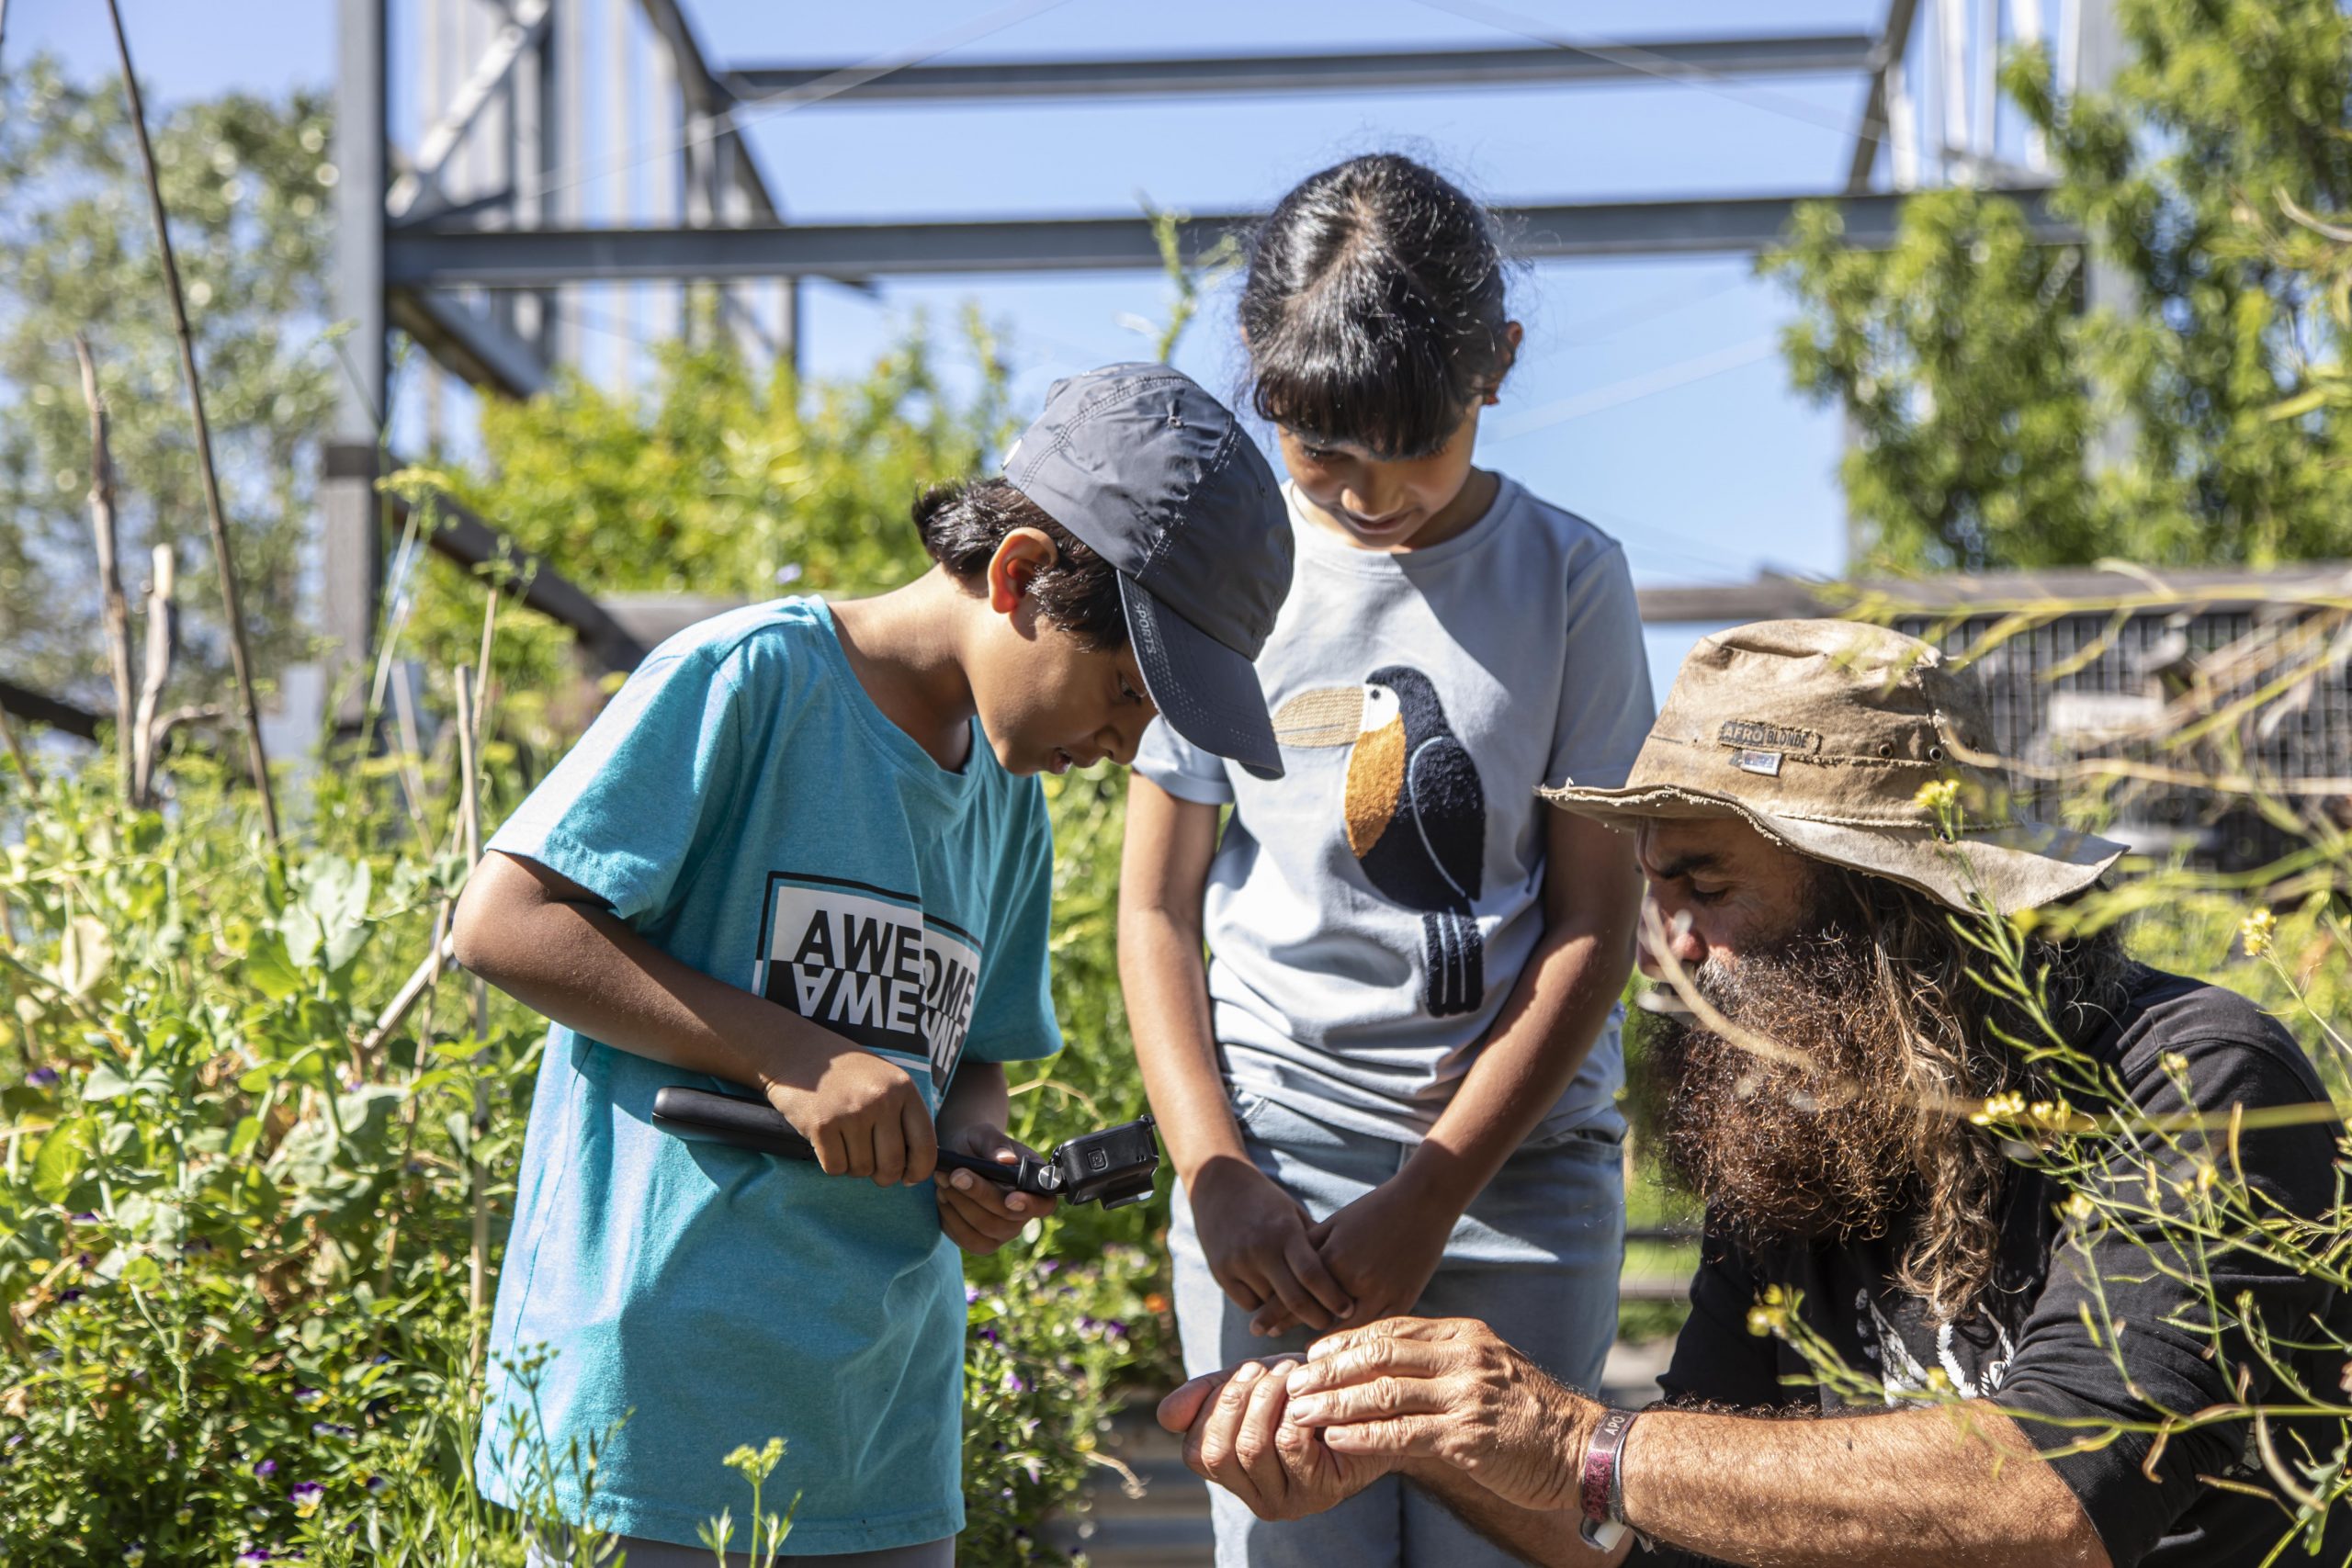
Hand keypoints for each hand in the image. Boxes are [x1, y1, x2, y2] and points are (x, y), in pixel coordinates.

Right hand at [762, 1047, 936, 1186]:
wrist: (796, 1049)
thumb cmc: (845, 1072)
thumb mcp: (885, 1079)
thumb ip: (903, 1115)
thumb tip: (915, 1166)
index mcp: (903, 1088)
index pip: (925, 1144)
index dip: (920, 1170)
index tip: (910, 1178)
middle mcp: (881, 1100)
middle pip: (892, 1165)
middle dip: (883, 1176)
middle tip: (873, 1169)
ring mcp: (851, 1112)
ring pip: (862, 1169)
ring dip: (853, 1165)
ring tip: (845, 1141)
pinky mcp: (822, 1125)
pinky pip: (835, 1168)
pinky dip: (832, 1163)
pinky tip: (828, 1142)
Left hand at [935, 1121, 1056, 1254]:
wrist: (958, 1156)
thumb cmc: (977, 1143)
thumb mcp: (984, 1135)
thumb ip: (995, 1144)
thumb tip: (1006, 1160)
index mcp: (1034, 1185)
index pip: (1043, 1205)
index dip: (1030, 1205)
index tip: (1010, 1198)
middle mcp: (1023, 1214)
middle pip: (1007, 1219)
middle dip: (979, 1195)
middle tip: (955, 1173)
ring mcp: (1002, 1232)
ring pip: (984, 1231)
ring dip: (960, 1205)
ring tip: (943, 1180)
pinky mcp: (980, 1242)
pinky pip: (965, 1239)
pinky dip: (950, 1217)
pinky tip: (942, 1196)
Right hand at [1158, 1357, 1391, 1520]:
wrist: (1369, 1405)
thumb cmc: (1305, 1393)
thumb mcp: (1250, 1386)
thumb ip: (1207, 1396)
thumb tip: (1164, 1416)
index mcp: (1234, 1476)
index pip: (1196, 1451)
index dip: (1211, 1407)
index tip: (1244, 1371)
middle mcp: (1255, 1497)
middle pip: (1219, 1452)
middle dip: (1236, 1400)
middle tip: (1262, 1368)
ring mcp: (1287, 1501)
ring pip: (1251, 1448)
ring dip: (1265, 1398)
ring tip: (1287, 1372)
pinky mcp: (1319, 1492)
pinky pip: (1289, 1445)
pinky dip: (1292, 1410)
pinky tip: (1306, 1392)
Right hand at [1185, 1155, 1354, 1334]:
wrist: (1218, 1185)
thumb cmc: (1266, 1201)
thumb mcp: (1293, 1213)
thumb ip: (1314, 1242)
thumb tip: (1344, 1274)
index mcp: (1284, 1231)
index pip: (1313, 1274)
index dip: (1333, 1297)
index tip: (1348, 1310)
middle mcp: (1260, 1248)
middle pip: (1294, 1298)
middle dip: (1316, 1317)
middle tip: (1328, 1323)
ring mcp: (1238, 1261)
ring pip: (1270, 1305)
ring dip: (1287, 1311)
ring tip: (1302, 1309)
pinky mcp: (1220, 1271)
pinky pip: (1248, 1304)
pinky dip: (1262, 1306)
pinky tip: (1270, 1298)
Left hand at [1255, 1177, 1453, 1336]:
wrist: (1422, 1202)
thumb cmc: (1374, 1209)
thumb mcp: (1335, 1223)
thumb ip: (1309, 1249)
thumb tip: (1281, 1272)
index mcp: (1331, 1259)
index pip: (1293, 1293)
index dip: (1272, 1313)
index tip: (1255, 1328)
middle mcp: (1353, 1279)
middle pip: (1314, 1316)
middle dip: (1291, 1330)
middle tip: (1269, 1342)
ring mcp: (1381, 1293)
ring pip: (1345, 1331)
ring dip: (1324, 1345)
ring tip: (1305, 1357)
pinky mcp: (1403, 1301)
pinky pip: (1376, 1331)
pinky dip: (1358, 1342)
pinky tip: (1345, 1353)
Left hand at [1282, 1317, 1594, 1513]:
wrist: (1579, 1447)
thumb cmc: (1527, 1411)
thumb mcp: (1486, 1366)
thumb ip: (1441, 1359)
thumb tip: (1387, 1361)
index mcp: (1463, 1335)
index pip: (1390, 1328)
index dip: (1345, 1342)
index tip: (1312, 1354)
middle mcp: (1462, 1358)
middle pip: (1379, 1354)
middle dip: (1330, 1369)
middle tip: (1295, 1383)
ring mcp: (1464, 1397)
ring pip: (1384, 1393)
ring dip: (1335, 1404)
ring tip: (1301, 1413)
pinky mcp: (1466, 1438)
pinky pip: (1402, 1435)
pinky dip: (1363, 1436)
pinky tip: (1336, 1440)